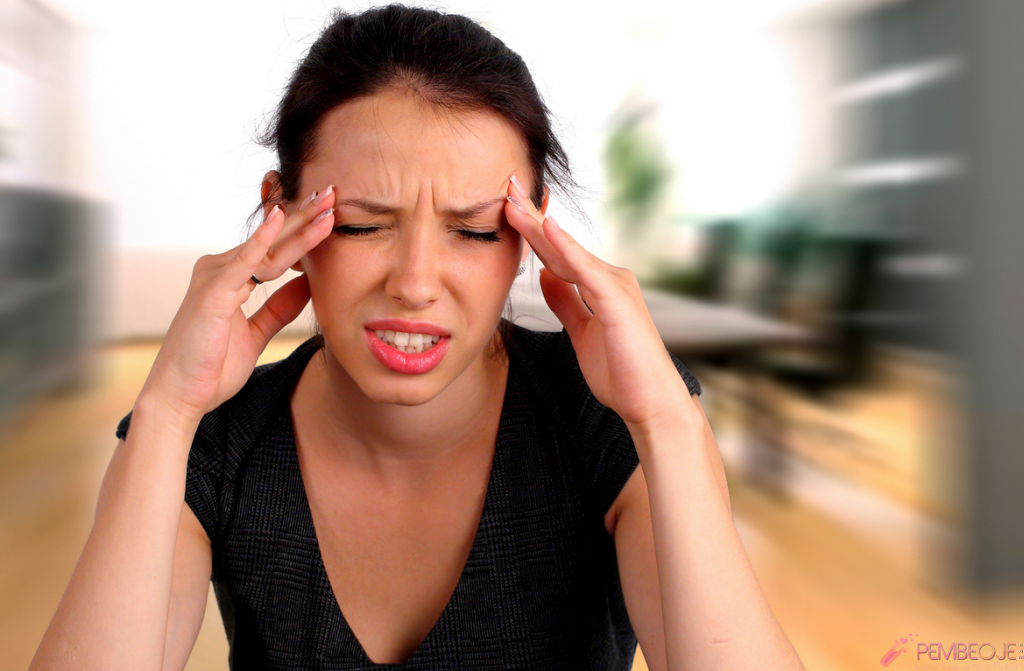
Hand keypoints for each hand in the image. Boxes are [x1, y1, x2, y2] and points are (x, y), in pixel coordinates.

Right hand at [140, 187, 336, 423]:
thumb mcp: (256, 333)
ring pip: (267, 248)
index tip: (330, 215)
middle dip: (304, 217)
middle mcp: (220, 270)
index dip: (303, 232)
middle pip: (272, 240)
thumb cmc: (211, 367)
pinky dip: (262, 240)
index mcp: (230, 278)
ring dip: (298, 225)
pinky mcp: (212, 292)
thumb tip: (307, 284)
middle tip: (333, 193)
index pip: (275, 249)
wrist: (181, 396)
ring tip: (326, 204)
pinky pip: (243, 262)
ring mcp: (215, 277)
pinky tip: (279, 219)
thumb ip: (279, 308)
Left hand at [505, 176, 691, 429]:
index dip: (532, 231)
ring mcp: (614, 286)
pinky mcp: (616, 300)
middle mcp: (609, 278)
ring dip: (539, 224)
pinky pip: (584, 269)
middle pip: (560, 244)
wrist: (650, 402)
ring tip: (513, 199)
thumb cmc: (622, 373)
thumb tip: (545, 276)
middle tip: (506, 186)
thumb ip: (566, 301)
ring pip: (568, 250)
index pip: (558, 253)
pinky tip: (545, 227)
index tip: (508, 209)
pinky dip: (564, 247)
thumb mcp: (582, 332)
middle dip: (531, 216)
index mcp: (600, 286)